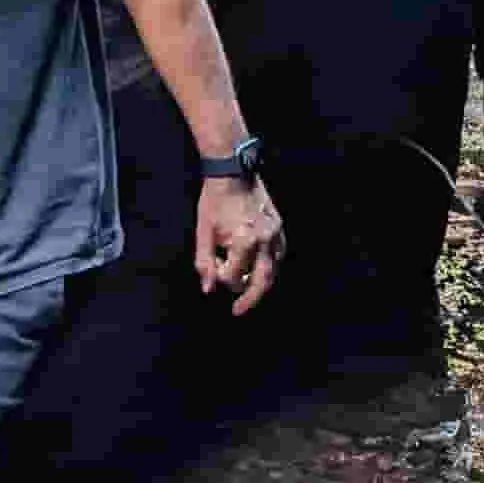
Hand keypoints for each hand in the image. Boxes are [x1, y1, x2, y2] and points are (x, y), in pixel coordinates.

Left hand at [195, 177, 282, 317]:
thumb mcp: (203, 232)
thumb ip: (205, 262)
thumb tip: (208, 289)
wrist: (233, 171)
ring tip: (247, 290)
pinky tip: (260, 269)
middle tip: (238, 310)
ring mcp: (275, 233)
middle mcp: (264, 240)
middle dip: (249, 299)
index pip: (234, 276)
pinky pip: (278, 255)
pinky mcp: (279, 227)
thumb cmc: (214, 201)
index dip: (221, 276)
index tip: (215, 265)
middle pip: (261, 282)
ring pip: (273, 270)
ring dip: (260, 283)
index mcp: (243, 241)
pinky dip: (269, 266)